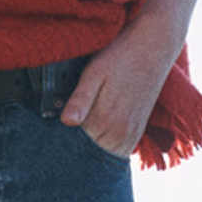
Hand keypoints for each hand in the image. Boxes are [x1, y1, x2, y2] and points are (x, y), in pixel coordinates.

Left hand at [62, 5, 181, 155]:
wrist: (154, 46)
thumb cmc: (120, 56)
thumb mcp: (94, 73)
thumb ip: (80, 99)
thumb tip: (66, 122)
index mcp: (108, 121)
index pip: (76, 147)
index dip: (59, 142)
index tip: (47, 137)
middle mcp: (123, 133)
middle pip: (90, 154)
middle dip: (72, 150)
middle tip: (54, 139)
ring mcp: (133, 133)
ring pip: (104, 155)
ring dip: (89, 150)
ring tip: (73, 136)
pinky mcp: (138, 129)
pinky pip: (119, 150)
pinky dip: (103, 147)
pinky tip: (92, 136)